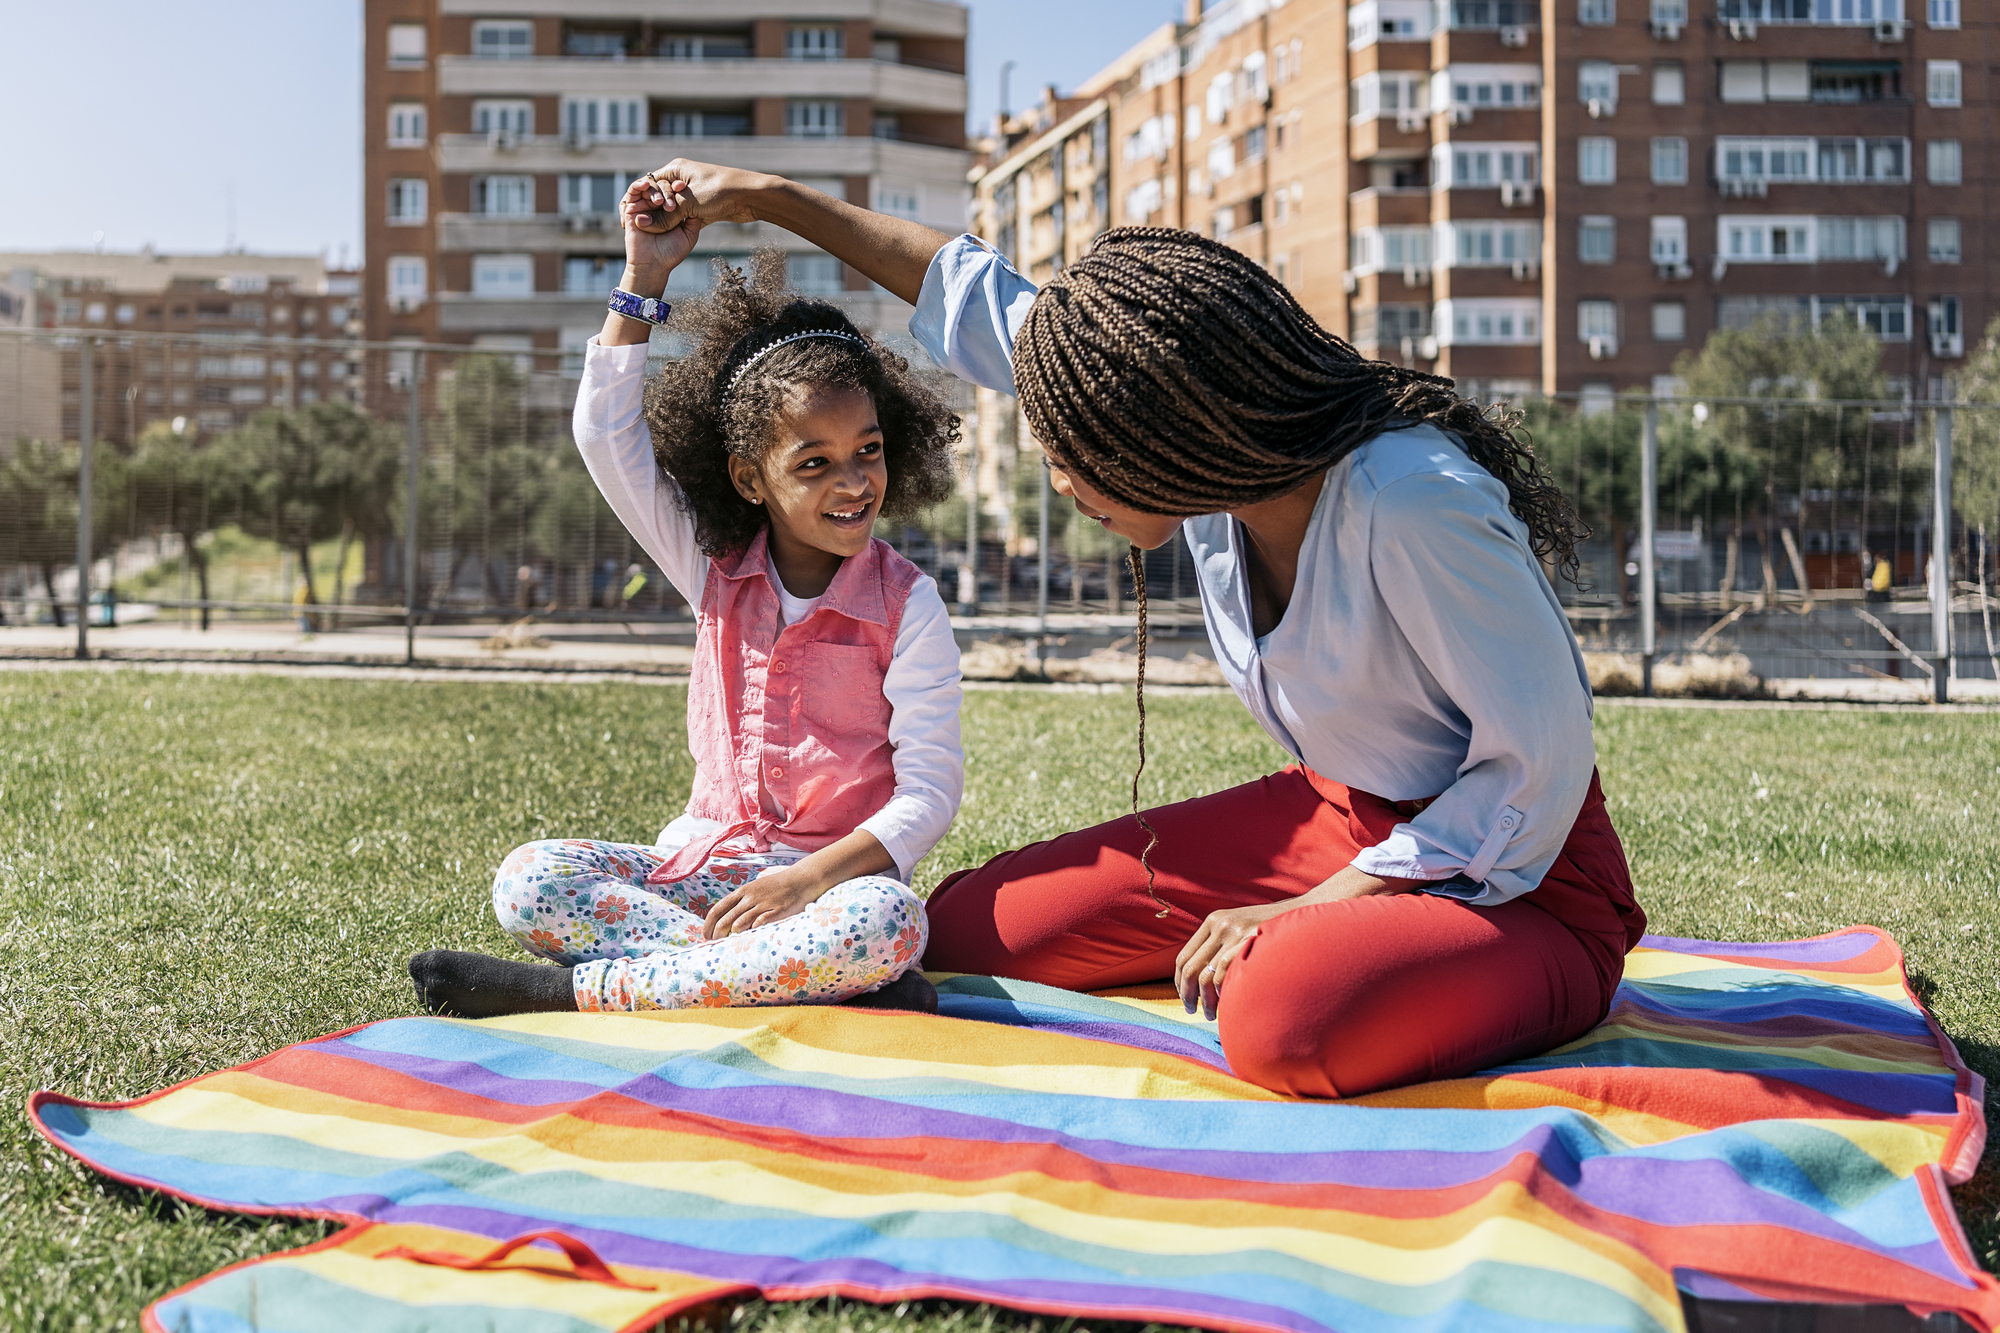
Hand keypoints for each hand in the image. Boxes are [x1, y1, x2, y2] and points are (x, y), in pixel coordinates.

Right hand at [618, 182, 702, 297]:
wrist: (652, 265)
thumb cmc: (672, 252)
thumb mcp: (689, 234)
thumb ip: (694, 217)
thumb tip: (698, 200)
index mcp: (674, 208)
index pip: (677, 190)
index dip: (680, 187)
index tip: (684, 188)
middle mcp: (660, 204)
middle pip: (664, 185)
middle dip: (668, 190)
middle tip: (671, 204)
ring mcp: (645, 205)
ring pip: (650, 185)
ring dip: (656, 189)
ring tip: (660, 202)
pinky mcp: (632, 208)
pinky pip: (634, 190)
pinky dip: (639, 184)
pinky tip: (646, 185)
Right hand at [625, 159, 769, 234]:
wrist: (750, 196)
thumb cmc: (719, 191)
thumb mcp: (689, 203)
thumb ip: (666, 216)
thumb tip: (645, 225)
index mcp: (675, 169)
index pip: (650, 182)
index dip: (645, 198)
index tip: (641, 212)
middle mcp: (681, 179)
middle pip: (658, 196)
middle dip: (653, 210)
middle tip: (646, 223)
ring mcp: (690, 193)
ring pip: (670, 208)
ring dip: (664, 218)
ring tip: (655, 230)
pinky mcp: (700, 206)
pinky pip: (682, 216)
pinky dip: (676, 223)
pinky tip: (669, 233)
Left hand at [703, 864, 826, 939]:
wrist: (801, 880)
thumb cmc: (777, 887)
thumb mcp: (755, 889)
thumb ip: (740, 902)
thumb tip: (725, 918)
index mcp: (742, 892)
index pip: (717, 910)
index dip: (708, 925)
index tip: (705, 936)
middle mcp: (749, 898)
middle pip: (725, 920)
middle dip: (717, 935)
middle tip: (715, 945)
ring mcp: (763, 905)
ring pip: (739, 925)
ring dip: (733, 937)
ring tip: (731, 945)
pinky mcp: (776, 912)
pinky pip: (758, 926)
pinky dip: (751, 934)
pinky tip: (749, 940)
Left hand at [1174, 901, 1294, 1021]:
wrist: (1304, 914)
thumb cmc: (1273, 929)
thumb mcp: (1241, 928)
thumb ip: (1222, 945)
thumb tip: (1202, 979)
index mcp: (1213, 921)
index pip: (1183, 956)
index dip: (1179, 981)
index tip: (1184, 997)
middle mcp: (1220, 925)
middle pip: (1189, 968)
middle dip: (1187, 994)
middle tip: (1192, 1010)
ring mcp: (1234, 934)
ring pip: (1204, 976)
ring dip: (1205, 1001)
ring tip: (1210, 1014)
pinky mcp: (1249, 943)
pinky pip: (1224, 974)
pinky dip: (1221, 992)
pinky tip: (1227, 1003)